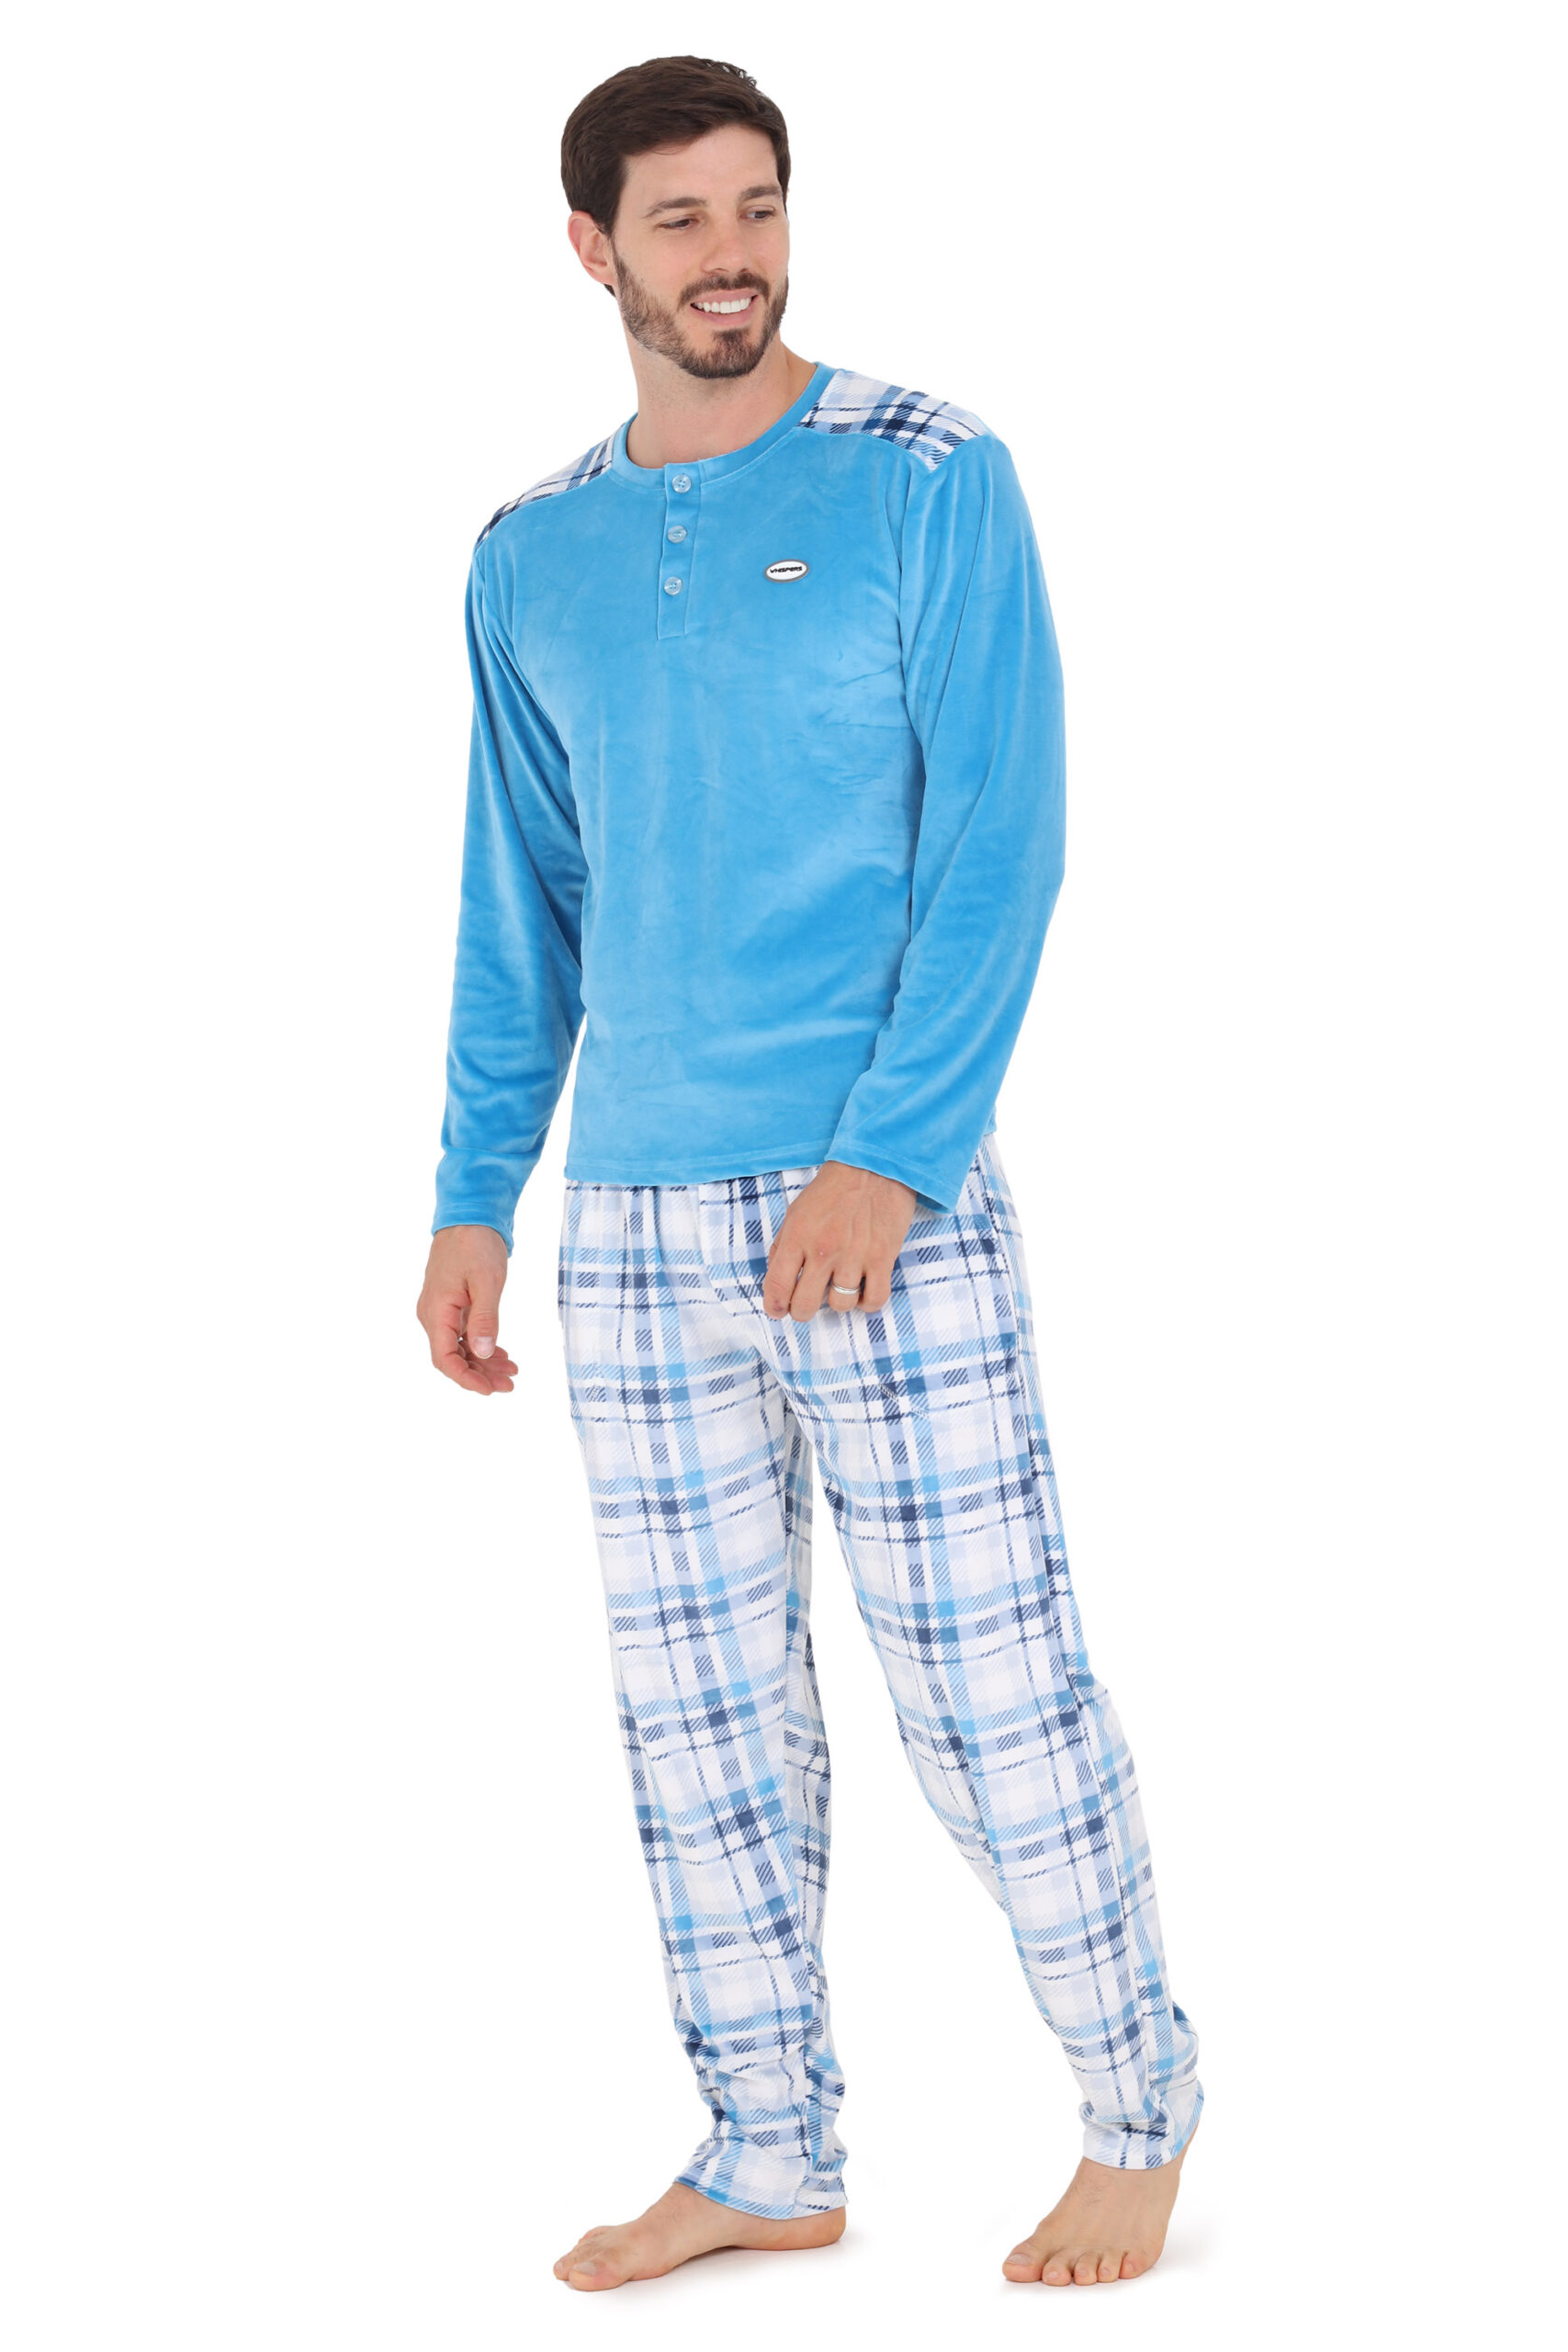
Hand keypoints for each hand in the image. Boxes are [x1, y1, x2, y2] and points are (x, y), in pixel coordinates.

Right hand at [417, 1225, 518, 1393]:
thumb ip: (485, 1319)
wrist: (468, 1215)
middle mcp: (433, 1314)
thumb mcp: (487, 1281)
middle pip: (452, 1358)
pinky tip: (500, 1353)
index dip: (466, 1379)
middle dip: (480, 1374)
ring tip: (511, 1371)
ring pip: (459, 1347)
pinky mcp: (451, 1304)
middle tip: (510, 1384)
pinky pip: (463, 1333)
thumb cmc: (476, 1243)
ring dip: (483, 1362)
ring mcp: (441, 1310)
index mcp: (436, 1311)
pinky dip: (481, 1345)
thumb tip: (482, 1353)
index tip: (490, 1389)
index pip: (444, 1359)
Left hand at [762, 1161, 916, 1321]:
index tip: (778, 1310)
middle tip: (806, 1305)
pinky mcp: (882, 1257)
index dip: (774, 1306)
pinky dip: (866, 1303)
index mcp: (798, 1236)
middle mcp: (824, 1250)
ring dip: (837, 1302)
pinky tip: (862, 1291)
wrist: (874, 1166)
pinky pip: (874, 1300)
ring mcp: (854, 1256)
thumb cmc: (834, 1189)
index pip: (777, 1286)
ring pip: (840, 1305)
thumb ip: (784, 1245)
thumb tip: (777, 1278)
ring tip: (839, 1288)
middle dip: (801, 1311)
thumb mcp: (797, 1211)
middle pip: (805, 1304)